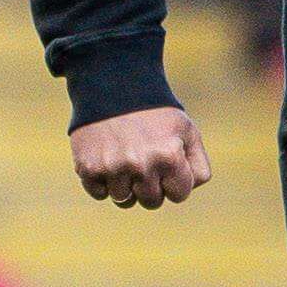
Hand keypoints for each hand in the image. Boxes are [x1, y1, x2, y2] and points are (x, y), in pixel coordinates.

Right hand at [71, 105, 210, 208]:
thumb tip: (186, 191)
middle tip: (145, 160)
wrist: (111, 84)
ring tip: (125, 157)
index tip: (167, 164)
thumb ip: (198, 165)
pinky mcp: (88, 167)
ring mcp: (112, 167)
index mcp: (169, 155)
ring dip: (126, 185)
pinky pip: (99, 194)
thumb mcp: (187, 131)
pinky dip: (103, 182)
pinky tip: (107, 158)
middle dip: (151, 186)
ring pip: (124, 201)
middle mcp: (140, 164)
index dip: (174, 181)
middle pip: (151, 202)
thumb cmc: (155, 113)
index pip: (179, 195)